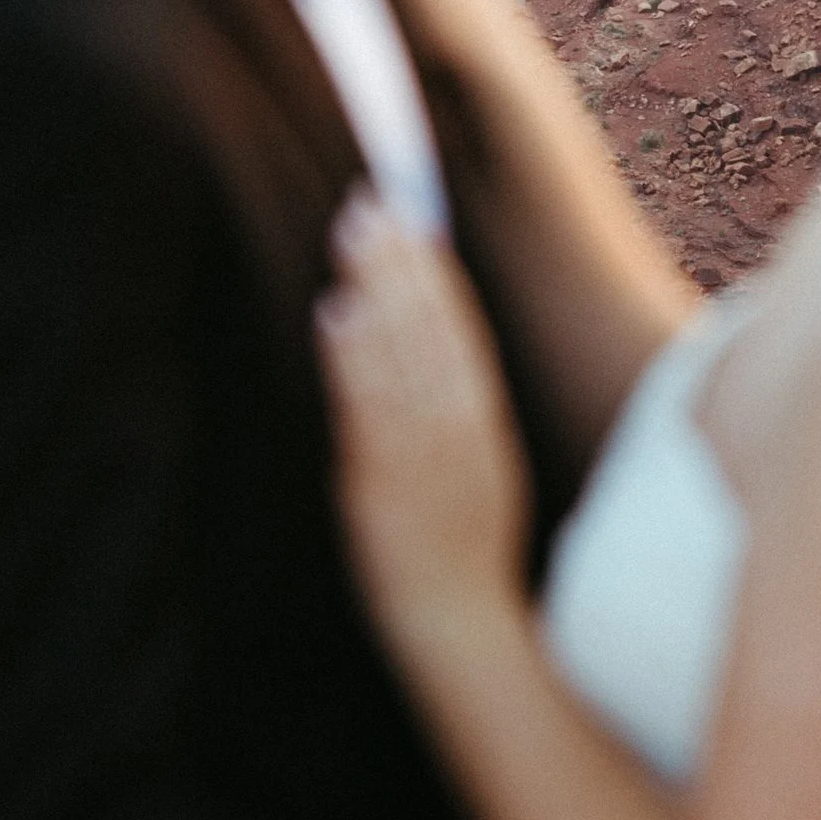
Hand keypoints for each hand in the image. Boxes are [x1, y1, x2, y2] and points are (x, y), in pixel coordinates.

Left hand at [318, 192, 532, 645]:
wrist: (456, 617)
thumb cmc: (466, 539)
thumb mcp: (482, 458)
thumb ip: (458, 398)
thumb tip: (432, 334)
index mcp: (485, 418)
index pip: (460, 325)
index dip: (434, 266)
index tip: (411, 214)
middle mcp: (456, 425)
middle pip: (428, 325)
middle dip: (398, 259)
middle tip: (369, 202)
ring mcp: (419, 452)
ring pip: (398, 351)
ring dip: (374, 287)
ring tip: (351, 234)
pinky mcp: (378, 480)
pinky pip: (366, 405)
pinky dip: (352, 356)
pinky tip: (335, 314)